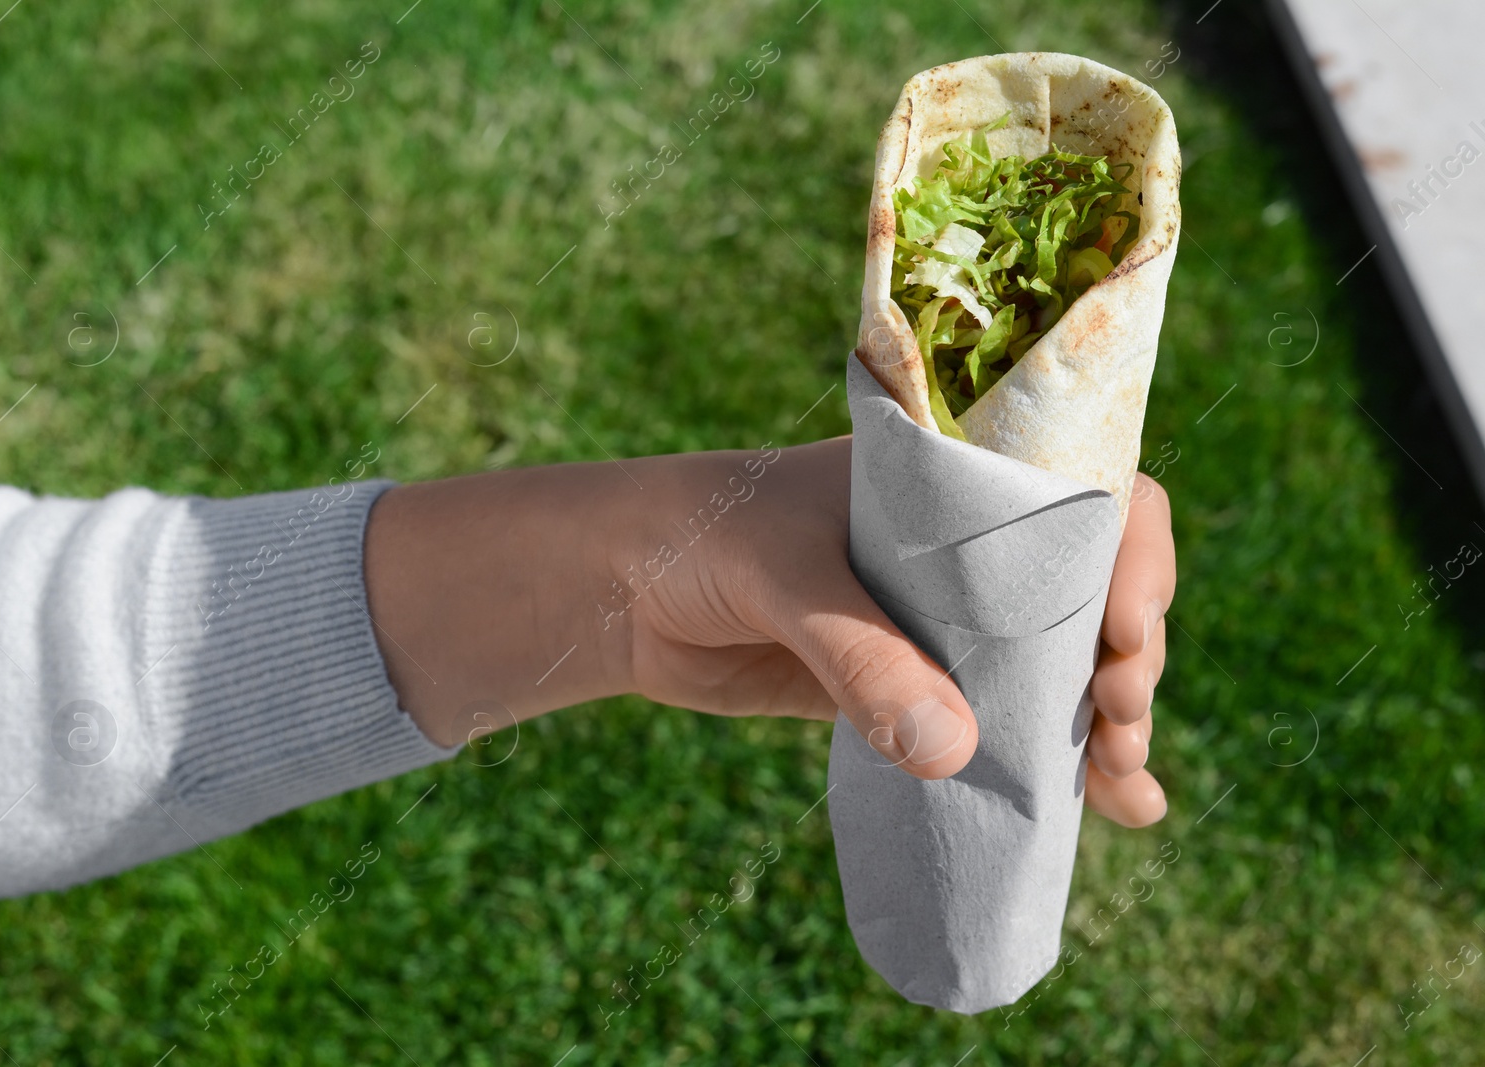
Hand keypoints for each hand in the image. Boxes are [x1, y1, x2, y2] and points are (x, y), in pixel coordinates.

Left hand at [363, 440, 1171, 827]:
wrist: (628, 591)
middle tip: (1115, 720)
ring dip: (1113, 725)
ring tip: (1127, 787)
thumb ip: (859, 656)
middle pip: (1093, 594)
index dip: (1133, 558)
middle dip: (1128, 659)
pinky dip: (1061, 766)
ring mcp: (948, 620)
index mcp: (958, 479)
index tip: (1125, 628)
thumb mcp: (784, 579)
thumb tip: (955, 751)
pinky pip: (1005, 723)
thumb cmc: (705, 537)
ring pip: (1064, 668)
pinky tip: (1115, 813)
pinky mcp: (917, 684)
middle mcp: (971, 547)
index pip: (1087, 497)